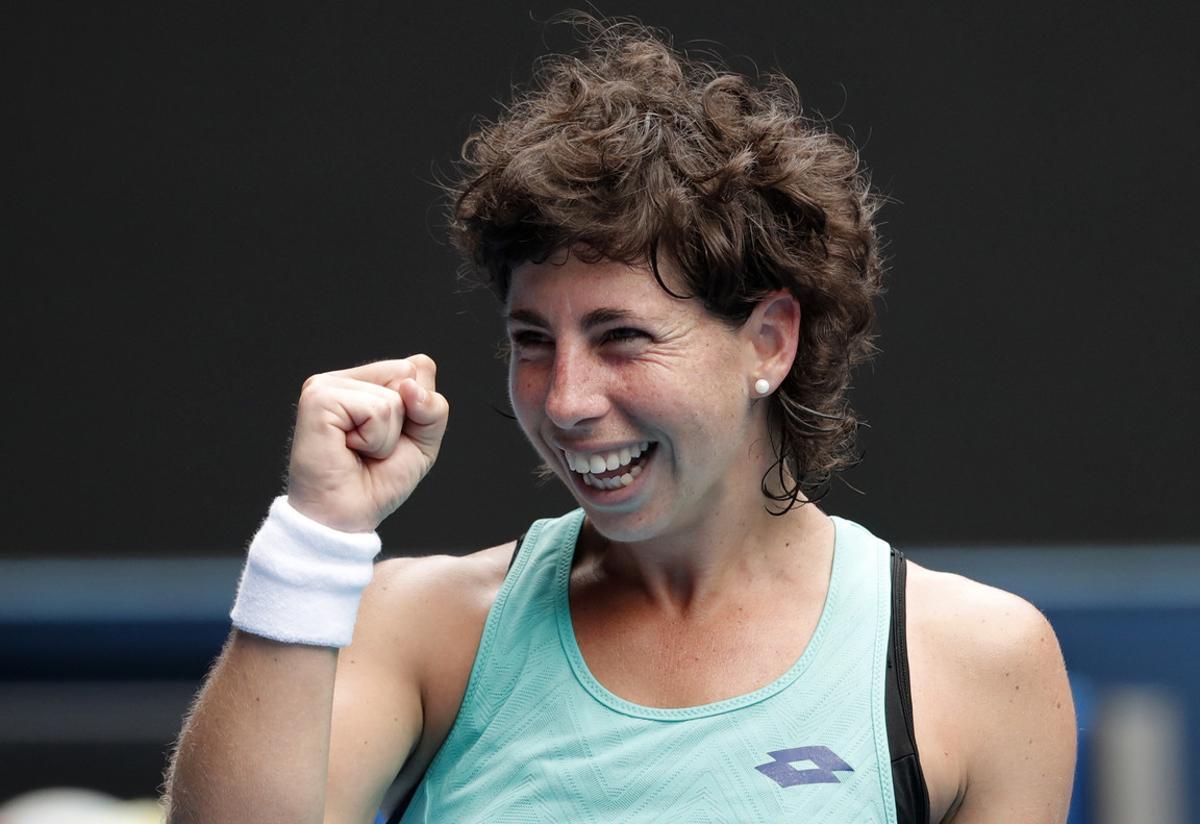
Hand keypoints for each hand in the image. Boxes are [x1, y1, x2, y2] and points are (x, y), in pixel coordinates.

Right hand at [284, 355, 448, 532]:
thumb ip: (432, 406)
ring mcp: (326, 386)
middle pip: (407, 374)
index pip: (416, 368)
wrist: (347, 517)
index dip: (418, 410)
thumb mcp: (423, 441)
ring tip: (358, 451)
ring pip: (393, 397)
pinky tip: (347, 448)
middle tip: (373, 447)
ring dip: (386, 437)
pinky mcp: (318, 398)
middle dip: (404, 421)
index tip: (389, 438)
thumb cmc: (378, 482)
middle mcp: (343, 379)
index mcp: (363, 381)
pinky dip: (374, 440)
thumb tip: (409, 385)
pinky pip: (376, 410)